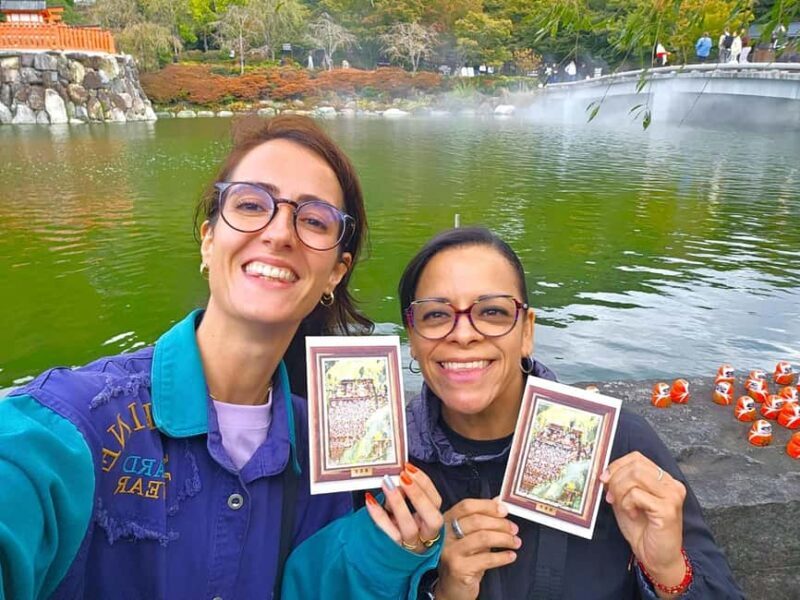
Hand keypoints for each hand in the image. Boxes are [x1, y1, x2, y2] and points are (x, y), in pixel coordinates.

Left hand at [364, 464, 443, 554]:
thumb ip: (404, 495)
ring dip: (399, 503)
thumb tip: (396, 475)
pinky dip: (379, 515)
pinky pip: (387, 533)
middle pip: (432, 518)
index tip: (409, 468)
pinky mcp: (393, 550)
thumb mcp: (403, 509)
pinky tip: (370, 500)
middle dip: (419, 496)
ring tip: (387, 484)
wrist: (384, 552)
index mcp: (431, 520)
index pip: (436, 502)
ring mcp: (410, 546)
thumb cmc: (396, 525)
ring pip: (410, 527)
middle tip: (403, 477)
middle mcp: (425, 535)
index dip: (425, 484)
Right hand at [435, 498, 519, 599]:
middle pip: (476, 521)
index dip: (488, 506)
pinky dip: (503, 556)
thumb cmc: (463, 560)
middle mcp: (445, 535)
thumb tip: (499, 501)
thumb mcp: (470, 536)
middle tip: (514, 529)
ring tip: (515, 542)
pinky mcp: (458, 568)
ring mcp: (450, 551)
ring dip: (504, 539)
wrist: (452, 588)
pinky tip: (511, 556)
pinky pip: (486, 559)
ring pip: (483, 537)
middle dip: (500, 524)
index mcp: (447, 521)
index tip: (504, 510)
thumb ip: (483, 518)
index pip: (466, 506)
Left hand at [600, 451, 686, 594]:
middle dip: (616, 478)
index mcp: (663, 479)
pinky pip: (637, 494)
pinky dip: (627, 504)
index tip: (604, 479)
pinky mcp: (668, 509)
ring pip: (636, 476)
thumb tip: (604, 472)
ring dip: (620, 491)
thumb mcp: (626, 501)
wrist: (657, 558)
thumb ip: (619, 485)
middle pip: (635, 464)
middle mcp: (672, 484)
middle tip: (610, 496)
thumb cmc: (642, 530)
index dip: (617, 465)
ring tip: (622, 506)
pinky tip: (632, 515)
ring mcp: (672, 495)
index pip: (637, 458)